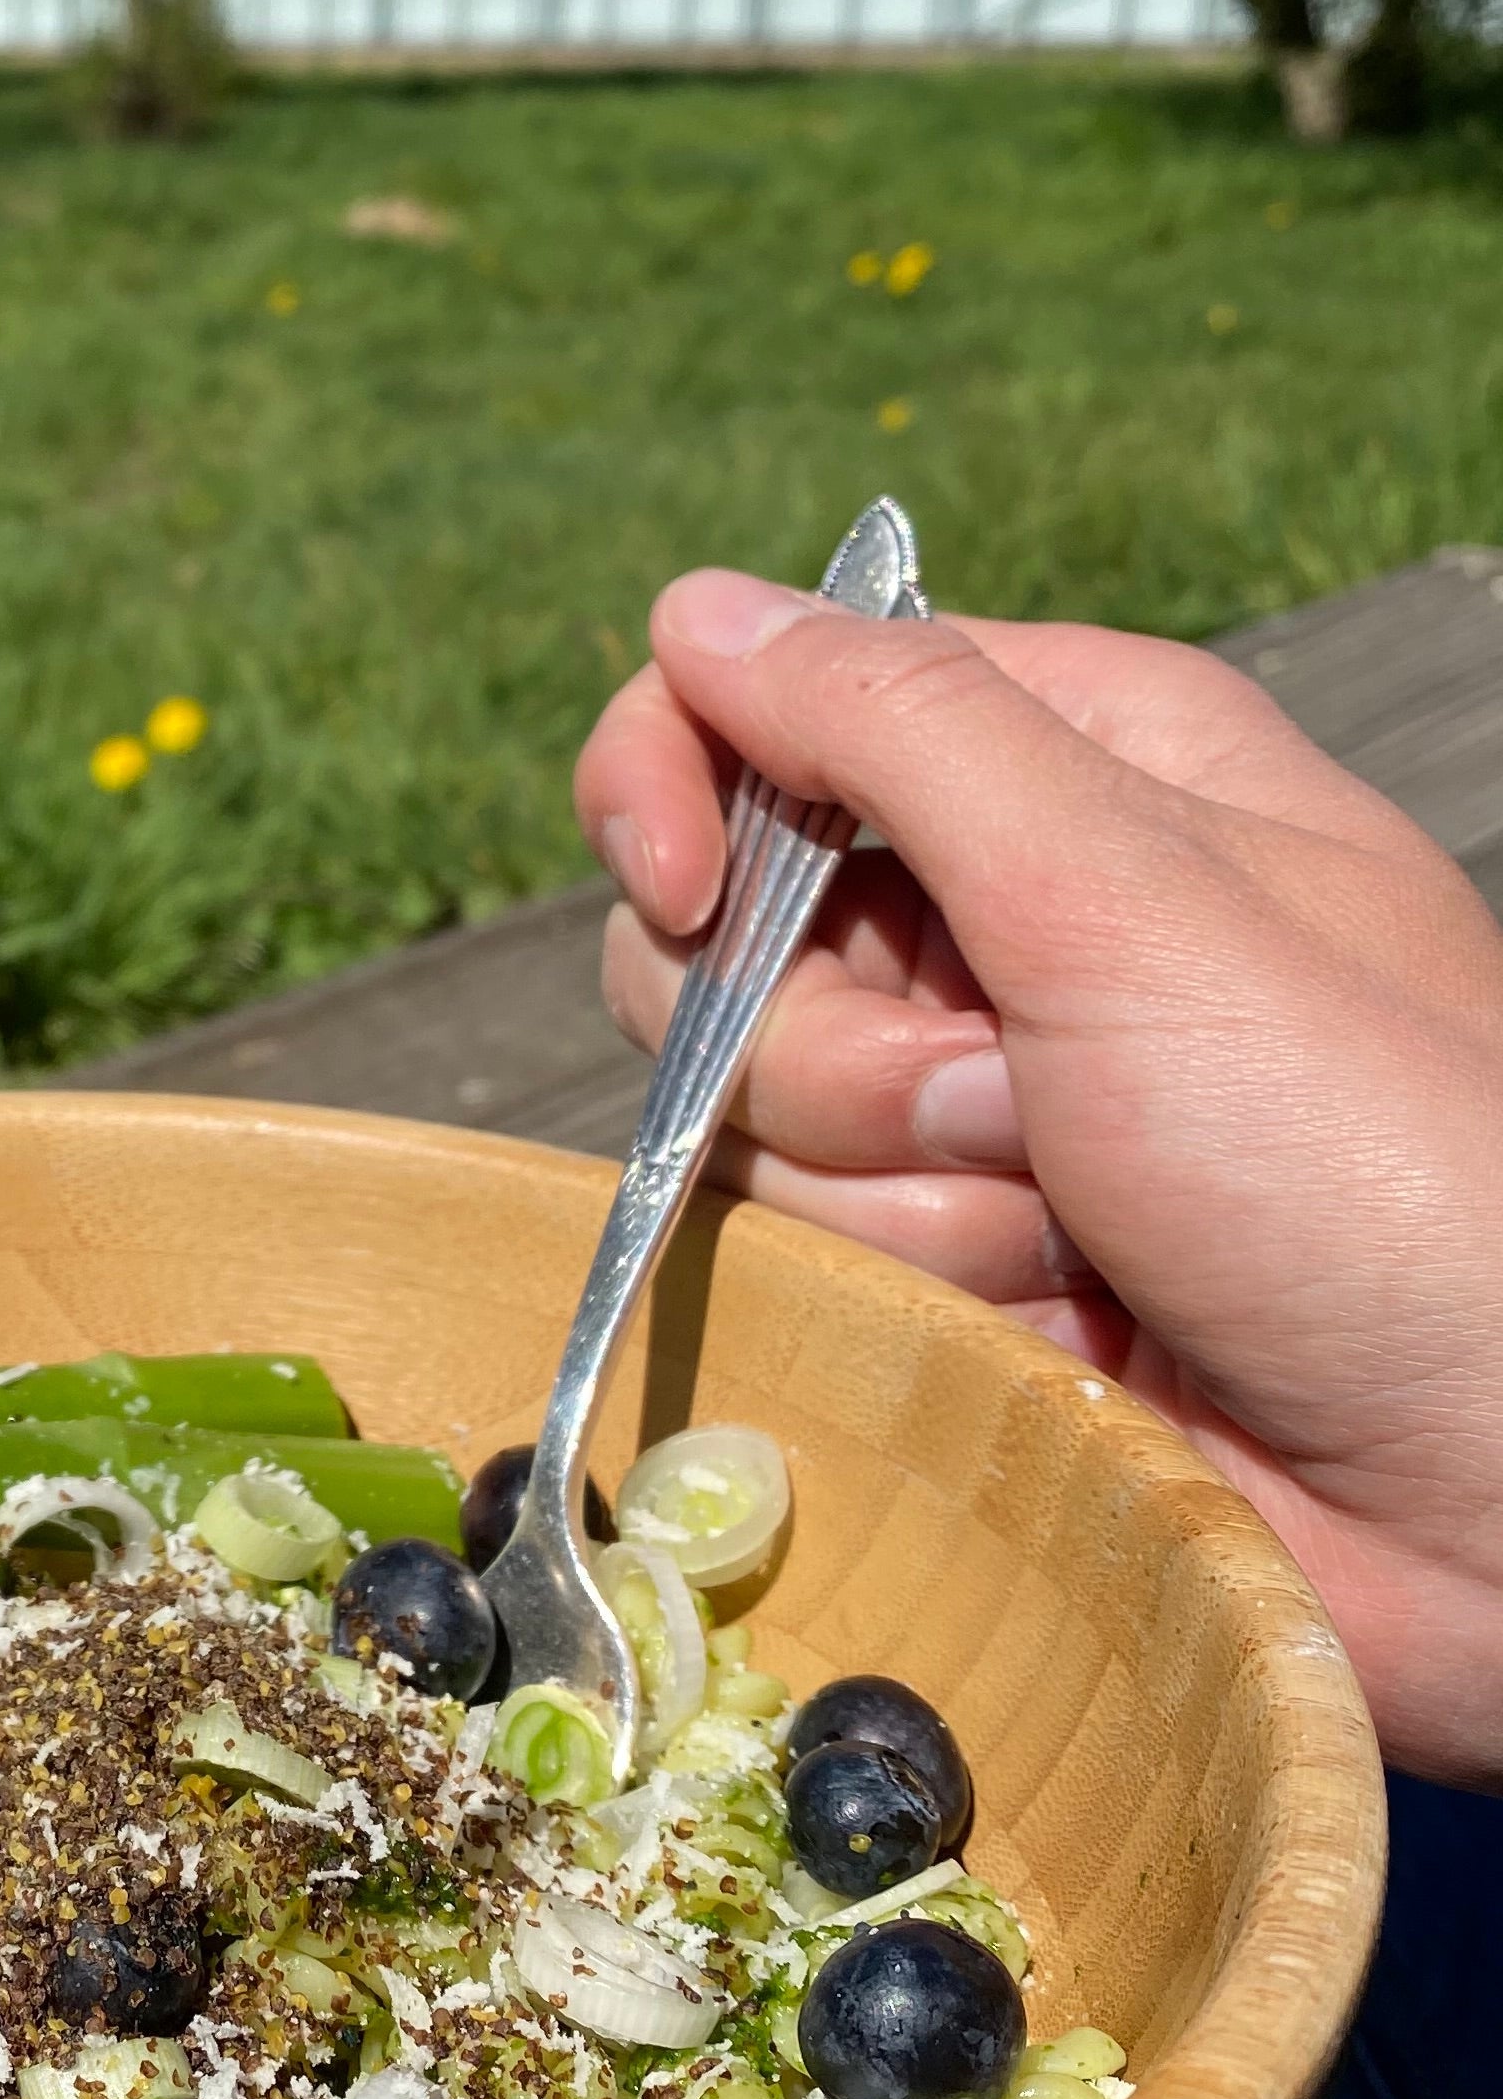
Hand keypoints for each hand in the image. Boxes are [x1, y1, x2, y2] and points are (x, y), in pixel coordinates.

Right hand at [575, 569, 1502, 1791]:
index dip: (677, 782)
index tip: (684, 888)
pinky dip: (914, 1284)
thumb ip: (898, 729)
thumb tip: (696, 612)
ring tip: (1074, 1231)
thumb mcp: (1133, 892)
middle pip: (718, 933)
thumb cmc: (1373, 1165)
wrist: (1485, 1487)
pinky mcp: (944, 1249)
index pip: (765, 702)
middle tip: (1011, 1103)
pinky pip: (803, 1241)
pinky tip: (1056, 1319)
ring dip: (897, 1187)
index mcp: (1074, 768)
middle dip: (832, 1045)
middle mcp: (1003, 916)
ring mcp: (967, 1099)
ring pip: (743, 1109)